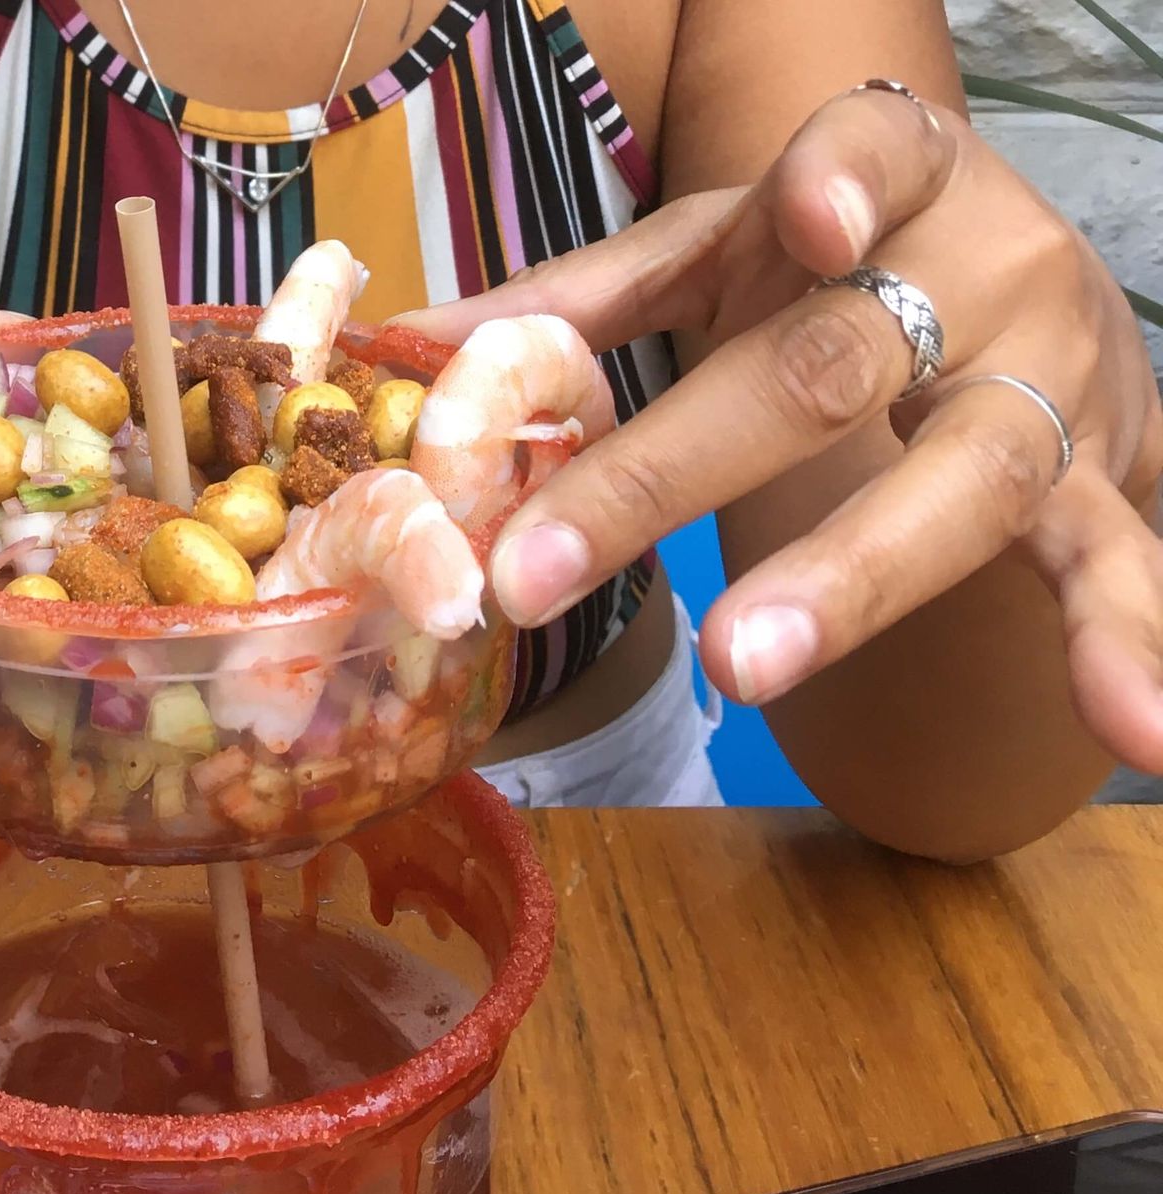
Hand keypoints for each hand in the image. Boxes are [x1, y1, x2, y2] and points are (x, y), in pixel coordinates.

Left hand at [393, 86, 1162, 776]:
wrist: (1012, 284)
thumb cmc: (831, 266)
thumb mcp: (717, 252)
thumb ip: (583, 298)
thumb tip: (410, 346)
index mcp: (882, 182)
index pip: (871, 154)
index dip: (840, 183)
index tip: (804, 223)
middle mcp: (979, 273)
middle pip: (830, 366)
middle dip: (674, 474)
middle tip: (541, 573)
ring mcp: (1049, 384)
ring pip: (968, 475)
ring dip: (855, 576)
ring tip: (743, 666)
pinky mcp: (1099, 480)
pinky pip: (1120, 564)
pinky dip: (1130, 648)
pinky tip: (1140, 733)